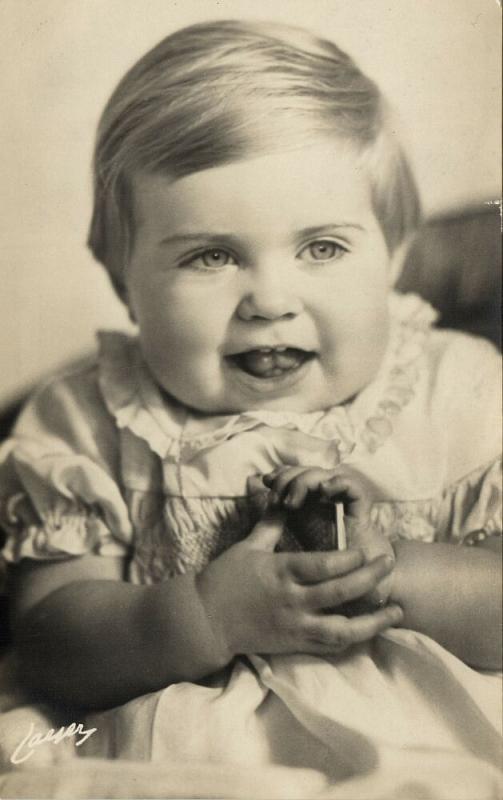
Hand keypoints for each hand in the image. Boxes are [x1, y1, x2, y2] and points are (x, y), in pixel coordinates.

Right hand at [195, 516, 401, 660]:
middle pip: (341, 592)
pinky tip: (369, 630)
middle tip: (389, 564)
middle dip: (370, 578)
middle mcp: (293, 600)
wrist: (204, 621)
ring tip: (396, 611)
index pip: (325, 565)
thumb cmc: (224, 579)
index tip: (369, 549)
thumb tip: (283, 497)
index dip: (352, 559)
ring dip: (373, 621)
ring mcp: (295, 626)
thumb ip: (271, 524)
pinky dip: (352, 639)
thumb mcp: (248, 546)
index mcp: (282, 572)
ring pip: (342, 629)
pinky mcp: (294, 644)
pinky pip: (329, 646)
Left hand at [262, 465, 395, 605]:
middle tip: (275, 494)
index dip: (281, 475)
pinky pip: (353, 488)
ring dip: (306, 481)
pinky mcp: (363, 514)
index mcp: (308, 509)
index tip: (266, 482)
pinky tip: (324, 491)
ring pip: (325, 476)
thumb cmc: (324, 578)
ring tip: (292, 501)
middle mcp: (326, 503)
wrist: (361, 596)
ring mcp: (344, 507)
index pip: (293, 478)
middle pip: (306, 473)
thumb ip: (274, 532)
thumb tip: (256, 511)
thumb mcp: (291, 553)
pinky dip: (338, 484)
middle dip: (289, 477)